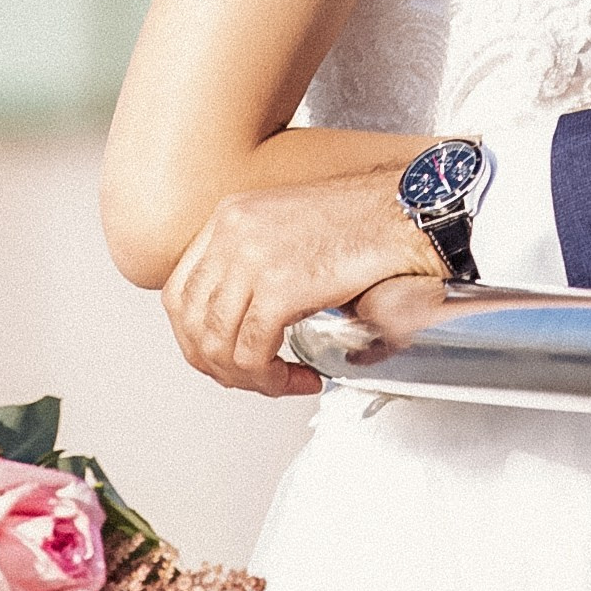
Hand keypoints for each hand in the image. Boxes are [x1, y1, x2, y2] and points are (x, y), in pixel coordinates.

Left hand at [160, 171, 436, 393]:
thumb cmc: (367, 220)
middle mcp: (232, 233)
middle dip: (217, 365)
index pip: (180, 291)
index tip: (221, 356)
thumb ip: (256, 264)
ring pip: (218, 345)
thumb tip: (242, 324)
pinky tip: (302, 377)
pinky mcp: (281, 287)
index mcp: (230, 216)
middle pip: (190, 322)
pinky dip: (273, 379)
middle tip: (252, 379)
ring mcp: (252, 258)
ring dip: (249, 379)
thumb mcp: (291, 229)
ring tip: (283, 381)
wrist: (410, 209)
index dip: (194, 336)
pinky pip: (253, 353)